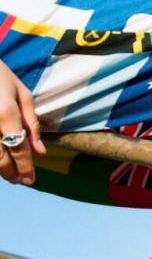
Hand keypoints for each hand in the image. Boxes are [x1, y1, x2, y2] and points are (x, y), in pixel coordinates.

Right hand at [0, 60, 44, 184]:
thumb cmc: (1, 76)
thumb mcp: (23, 95)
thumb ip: (32, 124)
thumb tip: (40, 152)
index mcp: (7, 113)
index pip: (19, 148)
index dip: (26, 167)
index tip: (31, 180)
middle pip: (0, 158)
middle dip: (11, 173)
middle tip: (21, 181)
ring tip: (10, 176)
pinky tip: (0, 161)